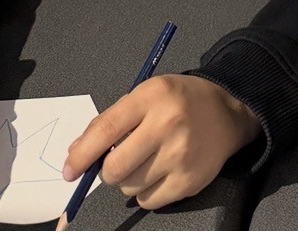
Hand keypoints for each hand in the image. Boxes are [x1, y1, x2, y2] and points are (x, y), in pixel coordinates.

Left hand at [62, 74, 259, 210]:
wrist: (228, 112)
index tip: (69, 170)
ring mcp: (180, 155)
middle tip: (118, 162)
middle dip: (108, 171)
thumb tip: (76, 154)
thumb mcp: (147, 94)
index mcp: (152, 96)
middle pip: (115, 168)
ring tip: (148, 161)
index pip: (106, 130)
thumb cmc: (179, 101)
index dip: (82, 155)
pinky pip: (148, 202)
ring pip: (129, 187)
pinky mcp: (189, 181)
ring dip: (130, 180)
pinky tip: (160, 173)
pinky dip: (146, 192)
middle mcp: (167, 124)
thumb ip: (112, 120)